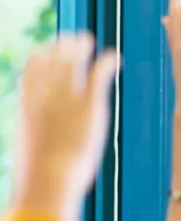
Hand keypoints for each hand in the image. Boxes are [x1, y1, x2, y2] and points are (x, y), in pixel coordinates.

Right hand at [13, 34, 118, 220]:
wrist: (49, 180)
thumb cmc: (39, 181)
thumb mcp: (30, 159)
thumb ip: (34, 150)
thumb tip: (33, 169)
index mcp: (27, 109)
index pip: (29, 74)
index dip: (38, 60)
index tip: (45, 52)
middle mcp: (44, 98)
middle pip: (50, 61)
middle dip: (59, 47)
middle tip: (70, 39)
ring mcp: (66, 99)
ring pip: (71, 62)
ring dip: (79, 47)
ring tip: (88, 39)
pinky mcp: (89, 105)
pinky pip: (98, 74)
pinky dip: (105, 62)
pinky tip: (114, 57)